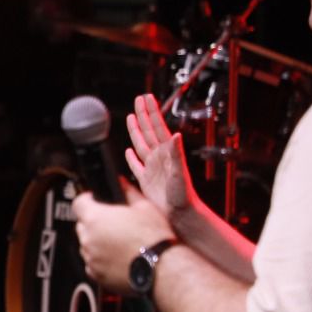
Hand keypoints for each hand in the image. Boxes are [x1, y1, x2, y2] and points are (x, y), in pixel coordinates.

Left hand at [71, 182, 172, 292]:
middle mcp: (88, 239)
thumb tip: (122, 183)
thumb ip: (129, 193)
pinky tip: (117, 258)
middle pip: (81, 226)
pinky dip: (99, 261)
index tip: (93, 201)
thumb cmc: (154, 238)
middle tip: (112, 224)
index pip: (78, 203)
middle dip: (92, 223)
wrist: (161, 268)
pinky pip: (91, 264)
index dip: (86, 200)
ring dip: (96, 243)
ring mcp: (91, 258)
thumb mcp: (145, 207)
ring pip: (86, 246)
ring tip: (118, 243)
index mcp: (95, 218)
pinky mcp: (97, 275)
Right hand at [124, 93, 197, 222]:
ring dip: (136, 130)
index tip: (146, 97)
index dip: (151, 112)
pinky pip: (136, 165)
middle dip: (143, 114)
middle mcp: (159, 157)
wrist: (180, 214)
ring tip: (131, 117)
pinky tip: (128, 151)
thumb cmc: (183, 196)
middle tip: (139, 98)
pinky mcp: (145, 180)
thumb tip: (175, 134)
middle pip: (148, 131)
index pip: (156, 127)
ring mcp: (152, 167)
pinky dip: (131, 157)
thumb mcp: (180, 173)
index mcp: (166, 152)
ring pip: (141, 144)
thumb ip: (176, 154)